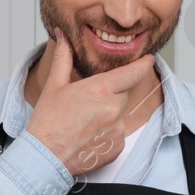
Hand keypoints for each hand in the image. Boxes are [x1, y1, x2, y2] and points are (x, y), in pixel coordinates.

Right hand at [27, 29, 157, 175]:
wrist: (45, 157)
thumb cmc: (47, 122)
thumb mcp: (54, 85)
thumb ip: (63, 58)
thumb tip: (63, 37)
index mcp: (100, 89)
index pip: (134, 72)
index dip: (144, 64)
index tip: (148, 58)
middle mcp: (114, 108)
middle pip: (123, 93)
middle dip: (110, 93)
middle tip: (87, 102)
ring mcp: (118, 129)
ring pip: (119, 114)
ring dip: (107, 114)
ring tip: (83, 122)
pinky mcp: (118, 147)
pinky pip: (117, 133)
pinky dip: (106, 132)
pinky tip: (88, 135)